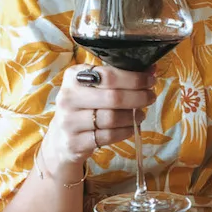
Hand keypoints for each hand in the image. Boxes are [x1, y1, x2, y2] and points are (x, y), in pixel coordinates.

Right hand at [41, 63, 156, 172]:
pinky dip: (125, 131)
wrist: (61, 138)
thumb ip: (118, 77)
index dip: (134, 78)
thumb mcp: (93, 87)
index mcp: (73, 76)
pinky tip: (131, 127)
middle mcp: (68, 97)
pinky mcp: (74, 142)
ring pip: (112, 118)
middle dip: (138, 97)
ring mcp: (69, 121)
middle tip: (151, 97)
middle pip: (113, 97)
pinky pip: (108, 136)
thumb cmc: (83, 105)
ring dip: (133, 116)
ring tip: (141, 113)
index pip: (109, 75)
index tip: (150, 80)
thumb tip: (150, 69)